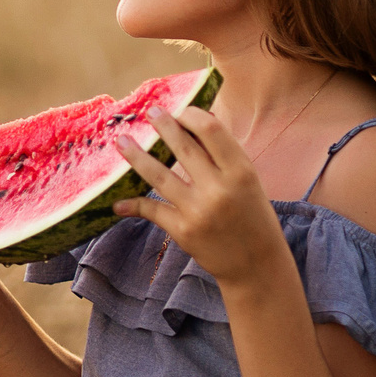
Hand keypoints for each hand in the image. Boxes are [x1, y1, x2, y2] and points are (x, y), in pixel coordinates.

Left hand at [109, 107, 289, 286]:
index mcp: (241, 171)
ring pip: (159, 176)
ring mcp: (198, 210)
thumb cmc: (252, 217)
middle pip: (184, 148)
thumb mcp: (248, 182)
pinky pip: (151, 210)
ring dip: (137, 156)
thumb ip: (224, 158)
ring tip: (121, 141)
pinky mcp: (183, 230)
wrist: (256, 266)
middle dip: (163, 126)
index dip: (192, 116)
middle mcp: (219, 188)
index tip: (181, 110)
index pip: (211, 131)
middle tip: (149, 112)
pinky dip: (133, 205)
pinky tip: (118, 202)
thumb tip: (192, 126)